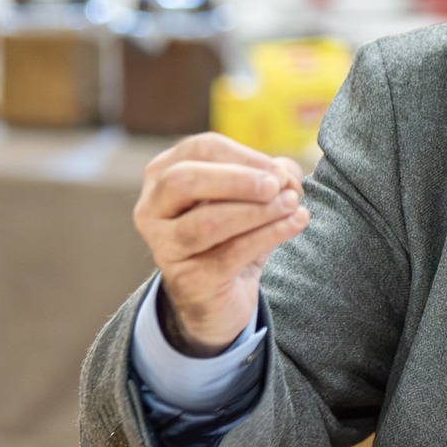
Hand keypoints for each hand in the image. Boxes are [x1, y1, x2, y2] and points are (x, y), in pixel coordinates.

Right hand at [133, 133, 306, 353]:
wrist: (220, 297)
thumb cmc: (233, 234)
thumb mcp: (250, 197)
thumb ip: (269, 176)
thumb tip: (285, 175)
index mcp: (163, 174)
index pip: (200, 150)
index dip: (244, 156)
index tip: (280, 172)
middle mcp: (152, 209)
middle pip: (185, 180)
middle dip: (237, 180)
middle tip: (277, 186)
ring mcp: (164, 247)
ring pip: (207, 222)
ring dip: (257, 211)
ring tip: (292, 206)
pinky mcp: (187, 281)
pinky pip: (229, 254)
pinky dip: (268, 235)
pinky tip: (294, 224)